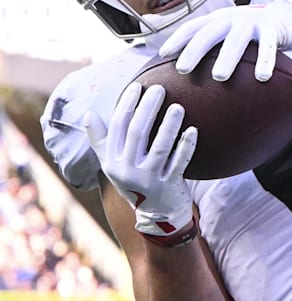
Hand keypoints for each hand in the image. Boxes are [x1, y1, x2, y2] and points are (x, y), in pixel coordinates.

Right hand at [84, 83, 196, 238]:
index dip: (127, 104)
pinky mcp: (168, 185)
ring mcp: (149, 179)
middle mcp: (127, 170)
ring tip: (179, 106)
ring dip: (169, 125)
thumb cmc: (136, 181)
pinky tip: (193, 130)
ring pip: (160, 147)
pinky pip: (179, 162)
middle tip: (159, 88)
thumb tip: (89, 114)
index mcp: (112, 160)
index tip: (137, 86)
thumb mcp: (113, 164)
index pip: (118, 126)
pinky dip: (186, 146)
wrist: (157, 214)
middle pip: (137, 132)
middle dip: (147, 108)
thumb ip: (102, 141)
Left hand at [158, 0, 291, 81]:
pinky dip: (265, 61)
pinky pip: (269, 47)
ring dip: (227, 58)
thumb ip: (214, 45)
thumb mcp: (231, 33)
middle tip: (183, 69)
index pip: (193, 27)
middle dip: (194, 50)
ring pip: (237, 40)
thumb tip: (185, 72)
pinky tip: (262, 77)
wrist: (289, 15)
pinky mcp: (274, 29)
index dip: (178, 39)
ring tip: (219, 77)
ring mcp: (253, 22)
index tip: (162, 56)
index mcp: (219, 19)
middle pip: (209, 33)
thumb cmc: (255, 32)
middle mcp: (232, 18)